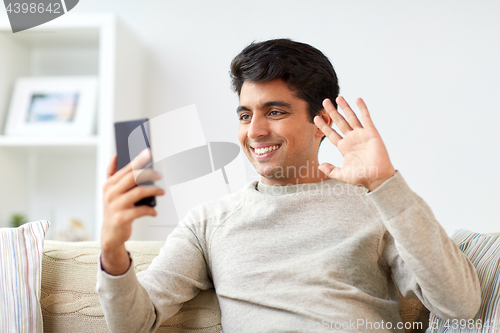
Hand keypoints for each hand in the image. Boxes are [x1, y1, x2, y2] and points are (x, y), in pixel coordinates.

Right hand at [101, 149, 163, 274]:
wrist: (110, 234)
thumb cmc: (115, 210)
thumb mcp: (110, 192)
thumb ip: (112, 174)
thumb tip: (115, 156)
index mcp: (109, 185)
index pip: (125, 169)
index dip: (137, 160)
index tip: (148, 152)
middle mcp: (110, 194)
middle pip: (132, 177)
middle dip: (148, 173)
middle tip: (160, 173)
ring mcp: (115, 206)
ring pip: (138, 192)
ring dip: (153, 191)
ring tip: (162, 191)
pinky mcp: (121, 218)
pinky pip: (140, 210)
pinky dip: (150, 210)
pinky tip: (154, 211)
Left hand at [314, 96, 395, 191]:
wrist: (377, 178)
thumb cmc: (362, 178)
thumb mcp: (342, 174)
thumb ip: (331, 170)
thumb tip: (320, 165)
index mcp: (344, 148)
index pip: (331, 133)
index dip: (324, 125)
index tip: (316, 117)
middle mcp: (351, 139)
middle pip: (339, 122)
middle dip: (332, 112)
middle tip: (325, 101)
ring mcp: (361, 135)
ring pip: (351, 118)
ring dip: (345, 107)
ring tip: (338, 97)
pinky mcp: (371, 133)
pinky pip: (366, 118)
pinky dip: (362, 108)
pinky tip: (358, 99)